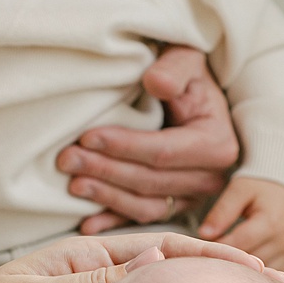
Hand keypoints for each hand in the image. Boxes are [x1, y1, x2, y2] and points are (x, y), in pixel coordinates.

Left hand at [55, 45, 240, 229]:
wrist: (194, 94)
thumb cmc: (186, 75)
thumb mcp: (187, 60)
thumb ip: (174, 68)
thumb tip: (155, 83)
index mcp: (216, 144)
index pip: (162, 151)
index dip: (123, 146)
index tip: (87, 136)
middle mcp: (209, 178)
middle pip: (150, 181)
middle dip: (105, 171)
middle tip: (67, 159)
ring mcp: (193, 197)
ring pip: (145, 205)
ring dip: (106, 197)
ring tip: (73, 183)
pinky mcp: (176, 206)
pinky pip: (143, 218)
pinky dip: (113, 221)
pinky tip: (86, 222)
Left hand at [197, 176, 283, 271]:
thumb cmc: (261, 189)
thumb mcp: (240, 190)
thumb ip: (222, 211)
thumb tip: (204, 235)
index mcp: (271, 222)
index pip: (238, 244)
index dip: (217, 247)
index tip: (200, 247)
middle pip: (247, 261)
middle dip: (225, 259)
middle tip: (207, 256)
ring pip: (257, 273)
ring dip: (237, 269)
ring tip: (221, 260)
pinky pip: (266, 276)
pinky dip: (251, 273)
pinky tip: (237, 265)